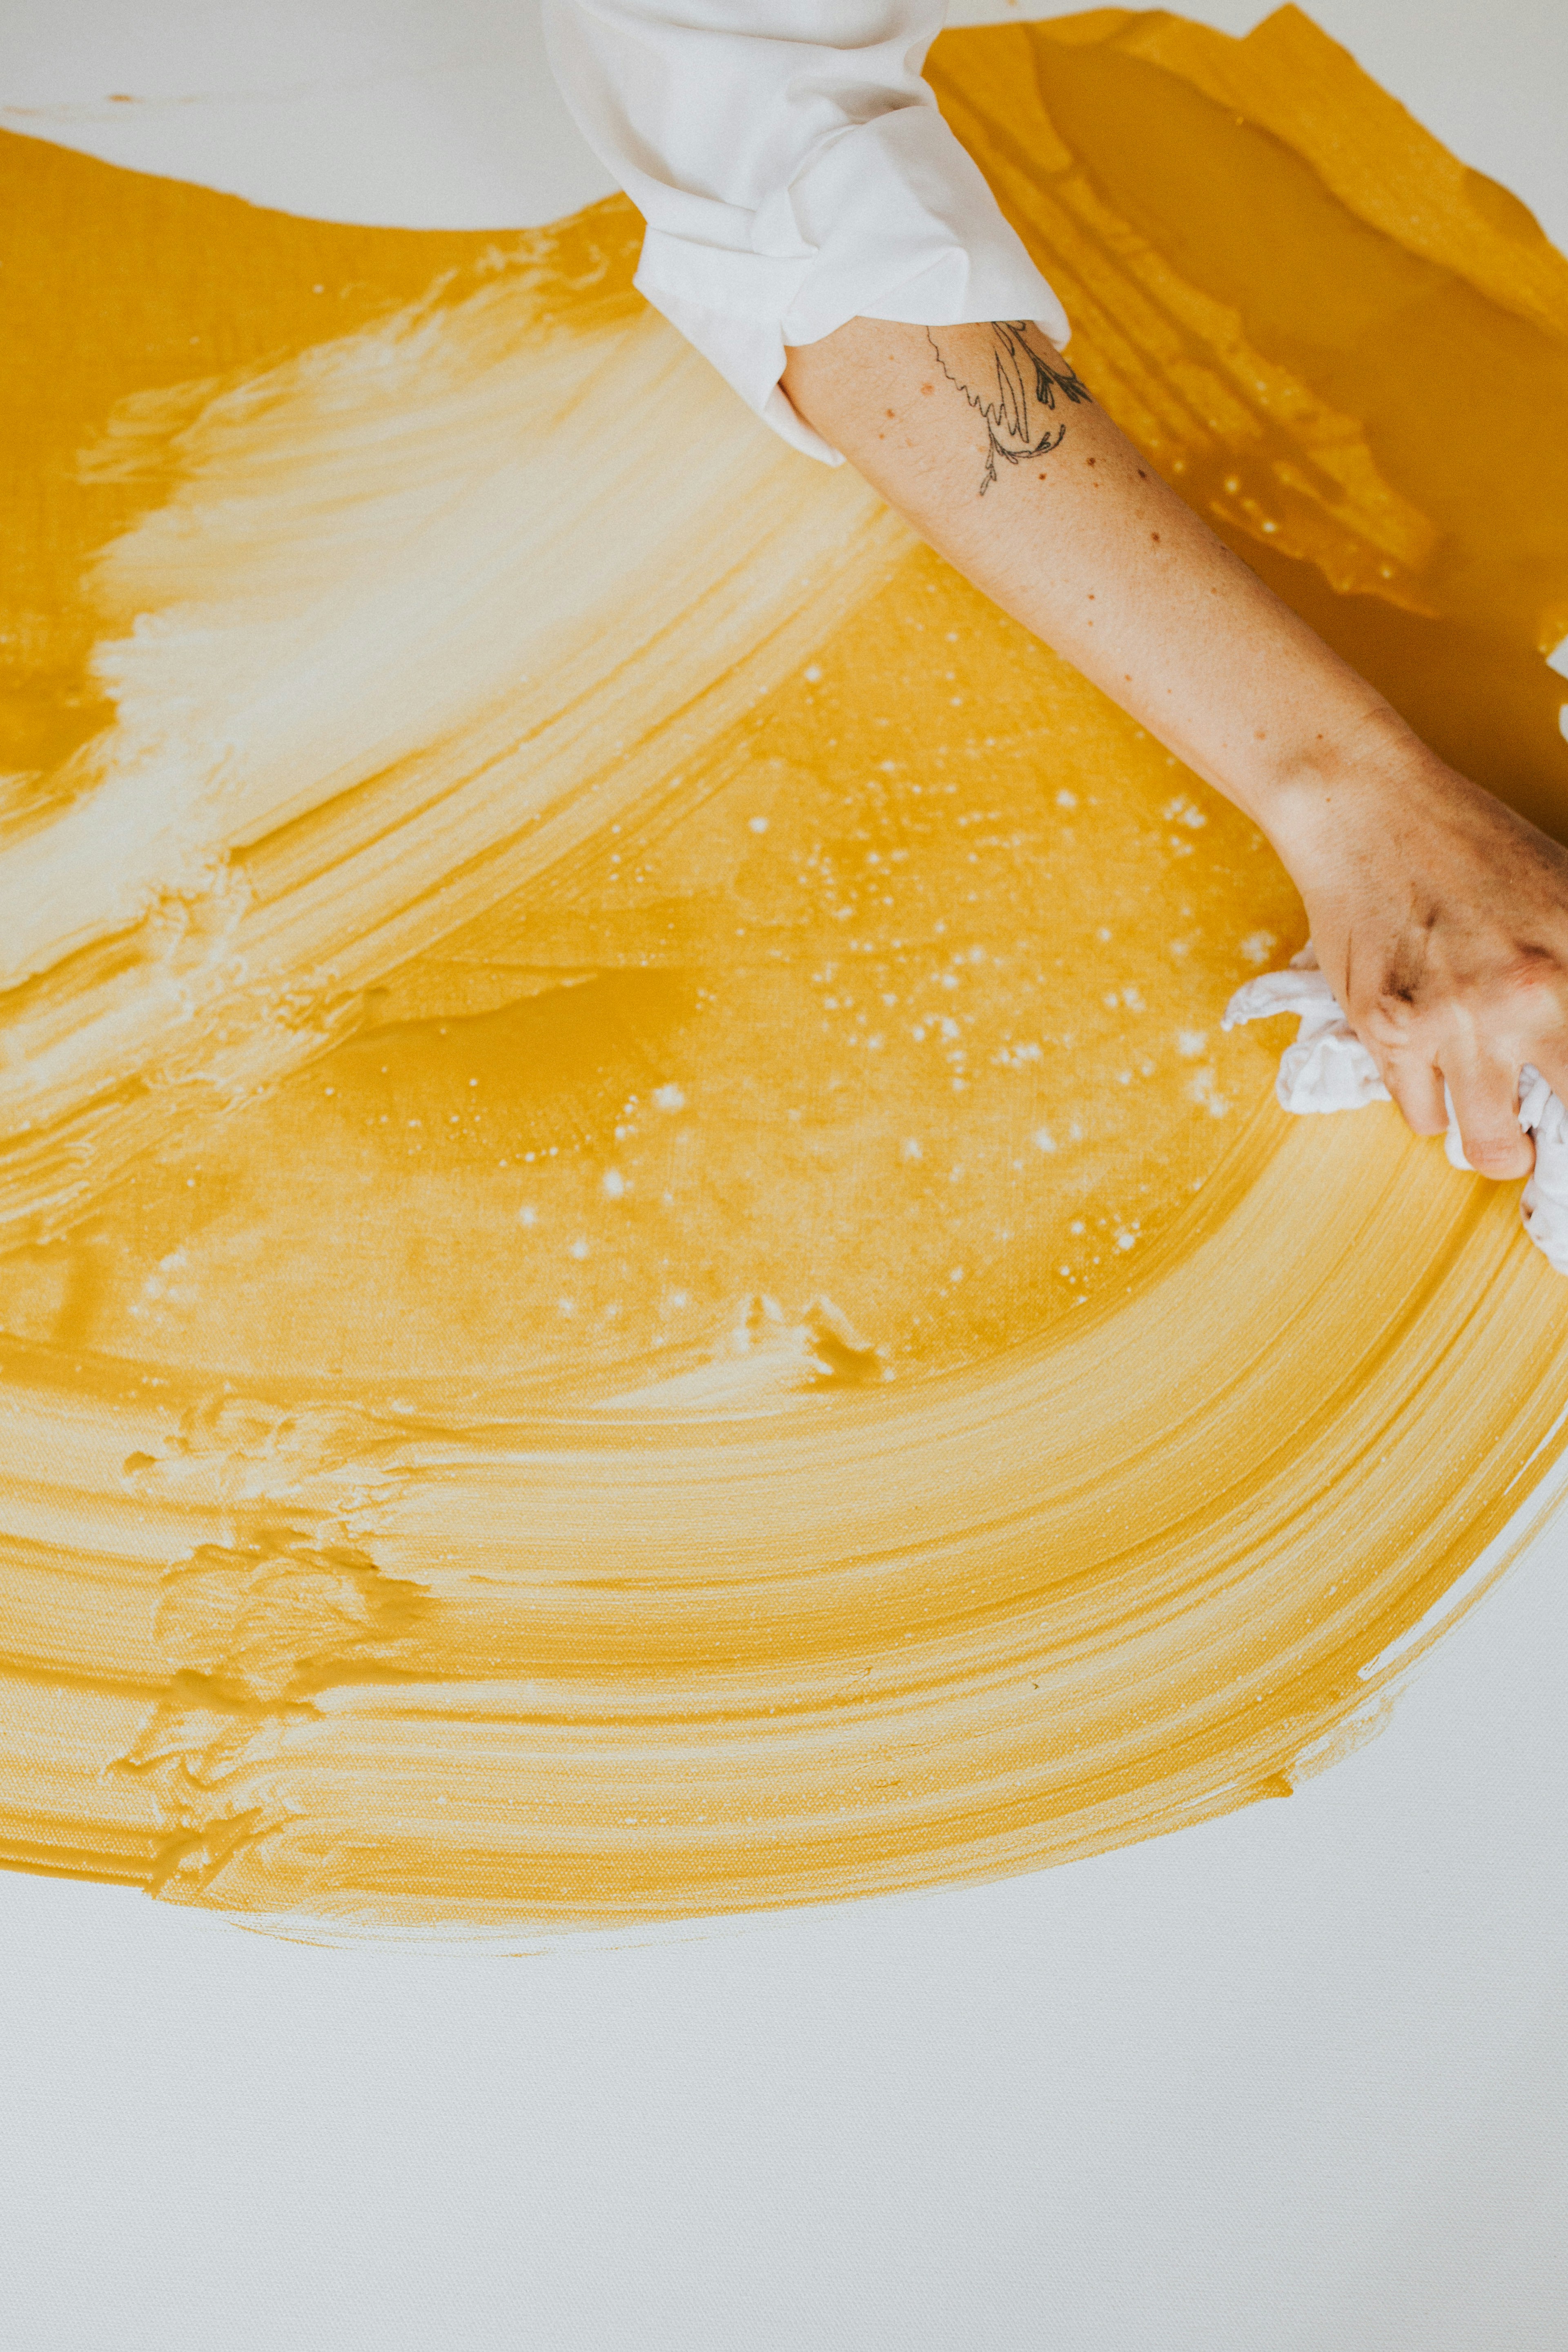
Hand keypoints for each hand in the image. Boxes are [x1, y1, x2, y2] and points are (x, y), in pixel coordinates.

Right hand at [1278, 735, 1567, 1177]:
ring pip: (1485, 1143)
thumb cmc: (1470, 846)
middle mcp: (1523, 998)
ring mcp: (1449, 1021)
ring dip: (1493, 1137)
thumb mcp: (1565, 895)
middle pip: (1557, 1130)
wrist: (1369, 811)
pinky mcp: (1386, 1030)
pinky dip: (1430, 1102)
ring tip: (1492, 1112)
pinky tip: (1433, 1062)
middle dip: (1547, 1147)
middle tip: (1543, 1138)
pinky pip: (1420, 1114)